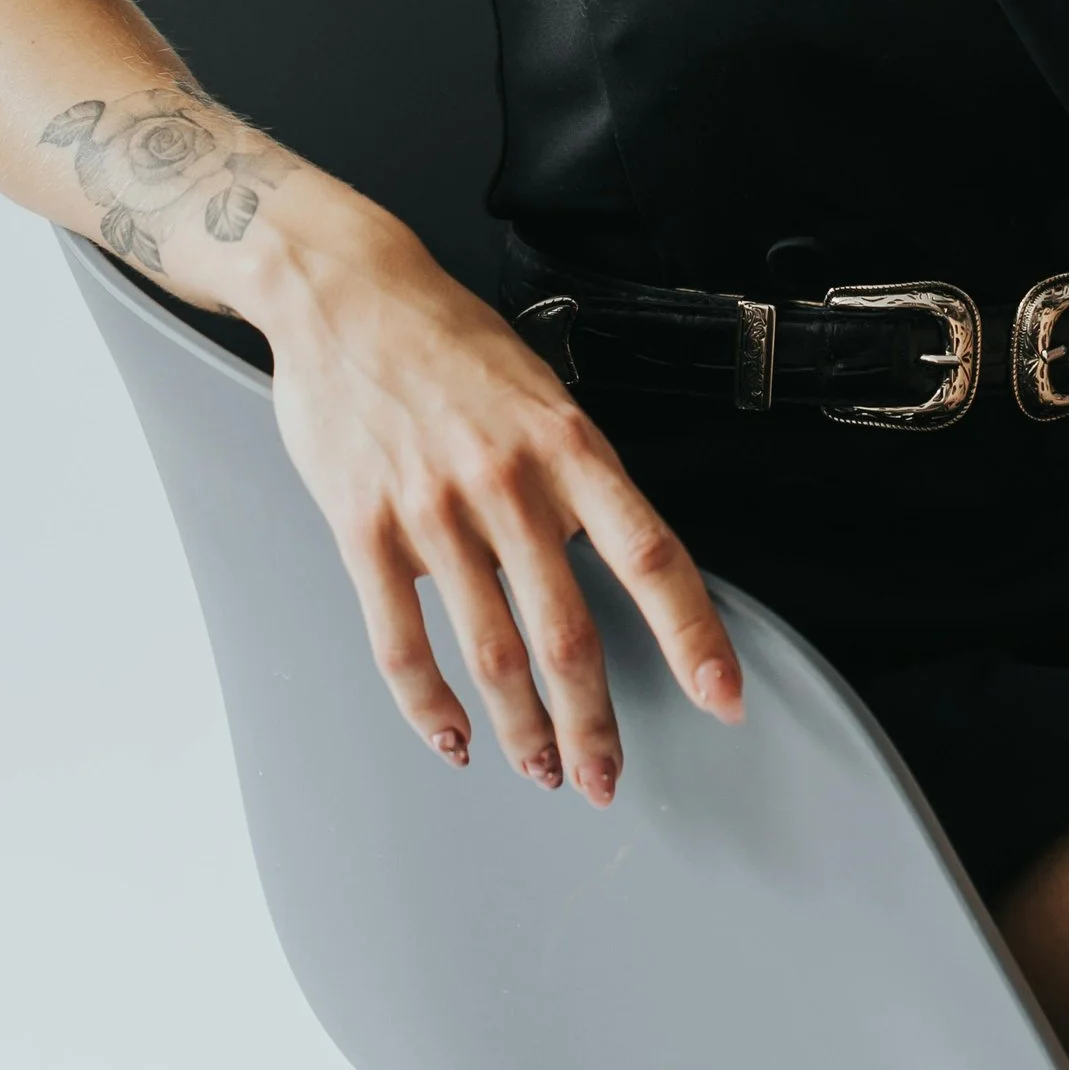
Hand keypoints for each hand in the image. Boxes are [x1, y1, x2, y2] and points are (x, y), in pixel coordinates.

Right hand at [250, 215, 742, 804]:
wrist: (345, 291)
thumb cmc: (450, 340)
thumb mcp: (541, 389)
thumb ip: (575, 474)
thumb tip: (612, 559)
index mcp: (567, 444)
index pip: (649, 554)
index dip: (693, 635)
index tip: (723, 699)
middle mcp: (508, 482)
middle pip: (569, 632)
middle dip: (594, 723)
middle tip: (606, 778)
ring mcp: (433, 509)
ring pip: (492, 652)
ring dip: (521, 731)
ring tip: (542, 770)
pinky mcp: (364, 527)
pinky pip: (402, 640)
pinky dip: (429, 705)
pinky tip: (451, 736)